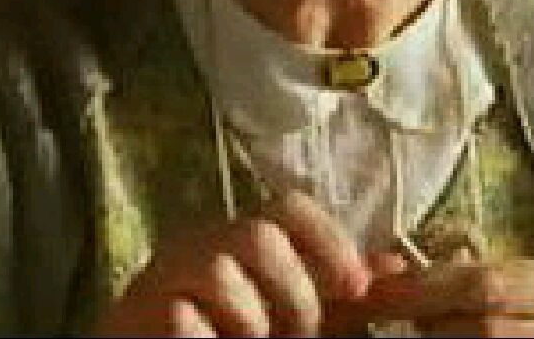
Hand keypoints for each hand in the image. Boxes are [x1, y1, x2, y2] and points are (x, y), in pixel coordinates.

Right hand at [91, 189, 370, 336]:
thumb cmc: (229, 335)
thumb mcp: (292, 314)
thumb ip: (338, 293)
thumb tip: (397, 268)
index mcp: (239, 237)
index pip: (289, 207)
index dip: (329, 240)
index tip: (357, 287)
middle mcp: (201, 243)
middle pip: (259, 234)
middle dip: (294, 291)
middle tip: (297, 335)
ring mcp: (163, 276)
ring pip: (220, 270)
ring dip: (250, 321)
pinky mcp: (136, 313)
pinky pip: (181, 317)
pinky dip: (206, 338)